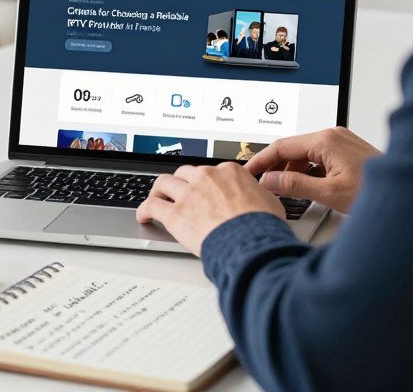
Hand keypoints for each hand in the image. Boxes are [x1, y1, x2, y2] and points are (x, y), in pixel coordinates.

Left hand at [137, 163, 284, 255]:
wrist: (251, 241)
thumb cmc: (262, 225)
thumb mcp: (268, 200)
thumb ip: (256, 193)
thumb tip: (257, 195)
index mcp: (228, 172)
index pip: (210, 171)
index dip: (204, 182)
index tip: (202, 189)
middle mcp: (206, 177)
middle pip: (184, 174)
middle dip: (180, 183)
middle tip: (178, 193)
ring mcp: (188, 194)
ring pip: (163, 183)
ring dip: (158, 191)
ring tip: (156, 199)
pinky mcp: (175, 214)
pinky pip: (152, 206)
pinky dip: (144, 210)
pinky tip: (143, 216)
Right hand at [245, 127, 380, 213]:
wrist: (408, 196)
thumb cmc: (377, 191)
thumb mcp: (329, 193)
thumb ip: (294, 185)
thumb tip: (270, 180)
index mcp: (326, 140)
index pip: (281, 146)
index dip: (261, 160)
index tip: (249, 171)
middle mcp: (333, 136)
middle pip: (292, 148)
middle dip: (275, 167)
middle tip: (261, 184)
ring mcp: (340, 142)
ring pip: (304, 154)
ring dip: (292, 170)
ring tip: (282, 191)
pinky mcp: (346, 151)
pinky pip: (317, 157)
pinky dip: (307, 171)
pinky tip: (304, 187)